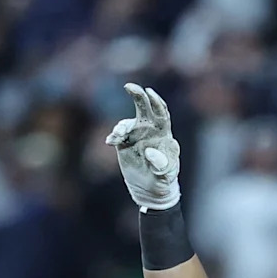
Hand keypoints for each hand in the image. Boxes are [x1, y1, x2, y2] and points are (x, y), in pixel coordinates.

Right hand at [106, 82, 180, 211]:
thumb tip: (149, 150)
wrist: (150, 190)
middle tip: (129, 86)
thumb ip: (161, 163)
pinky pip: (117, 136)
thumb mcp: (166, 174)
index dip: (156, 101)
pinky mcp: (124, 144)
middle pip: (144, 107)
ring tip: (118, 136)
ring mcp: (135, 135)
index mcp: (163, 133)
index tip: (149, 92)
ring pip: (127, 123)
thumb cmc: (163, 179)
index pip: (161, 113)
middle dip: (138, 95)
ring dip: (121, 127)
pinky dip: (114, 136)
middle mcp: (149, 129)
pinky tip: (111, 141)